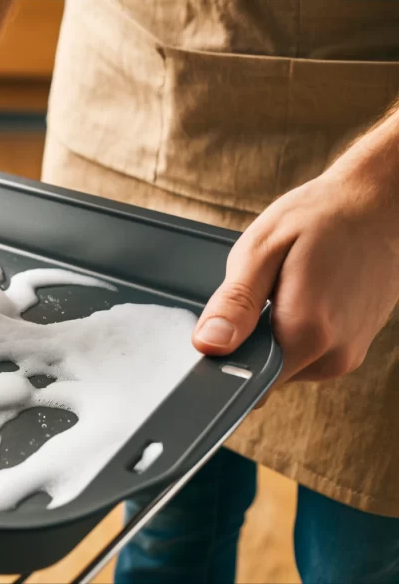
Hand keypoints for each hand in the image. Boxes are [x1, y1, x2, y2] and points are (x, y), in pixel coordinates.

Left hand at [192, 163, 398, 389]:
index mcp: (306, 334)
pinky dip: (293, 331)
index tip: (222, 331)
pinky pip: (307, 354)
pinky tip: (302, 296)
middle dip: (248, 343)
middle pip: (265, 375)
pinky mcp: (354, 347)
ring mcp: (348, 354)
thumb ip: (234, 304)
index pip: (248, 385)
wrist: (380, 204)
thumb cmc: (320, 217)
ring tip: (284, 290)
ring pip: (285, 364)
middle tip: (258, 295)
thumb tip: (208, 345)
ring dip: (272, 335)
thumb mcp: (261, 251)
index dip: (225, 364)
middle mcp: (333, 356)